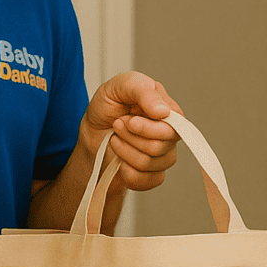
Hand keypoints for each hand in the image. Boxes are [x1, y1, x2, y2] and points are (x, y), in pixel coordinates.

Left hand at [82, 71, 182, 190]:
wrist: (92, 132)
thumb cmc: (107, 106)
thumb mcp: (120, 86)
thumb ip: (143, 92)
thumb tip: (163, 111)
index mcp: (166, 109)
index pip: (175, 125)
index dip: (150, 128)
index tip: (130, 121)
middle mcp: (168, 133)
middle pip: (161, 146)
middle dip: (131, 137)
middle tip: (117, 125)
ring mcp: (163, 154)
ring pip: (150, 163)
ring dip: (125, 152)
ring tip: (115, 139)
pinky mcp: (153, 174)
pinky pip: (146, 180)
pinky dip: (126, 171)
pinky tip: (120, 160)